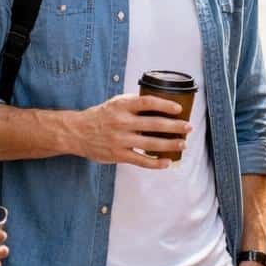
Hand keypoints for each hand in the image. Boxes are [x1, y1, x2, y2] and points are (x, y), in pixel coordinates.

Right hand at [73, 94, 190, 168]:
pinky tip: (167, 162)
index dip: (165, 104)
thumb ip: (135, 103)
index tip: (179, 108)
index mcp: (122, 105)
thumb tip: (161, 103)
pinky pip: (141, 161)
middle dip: (175, 126)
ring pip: (151, 144)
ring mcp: (120, 140)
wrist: (77, 132)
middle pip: (154, 124)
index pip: (148, 102)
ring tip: (183, 144)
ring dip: (170, 144)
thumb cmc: (101, 116)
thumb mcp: (116, 103)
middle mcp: (122, 122)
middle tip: (188, 127)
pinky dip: (156, 163)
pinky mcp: (118, 155)